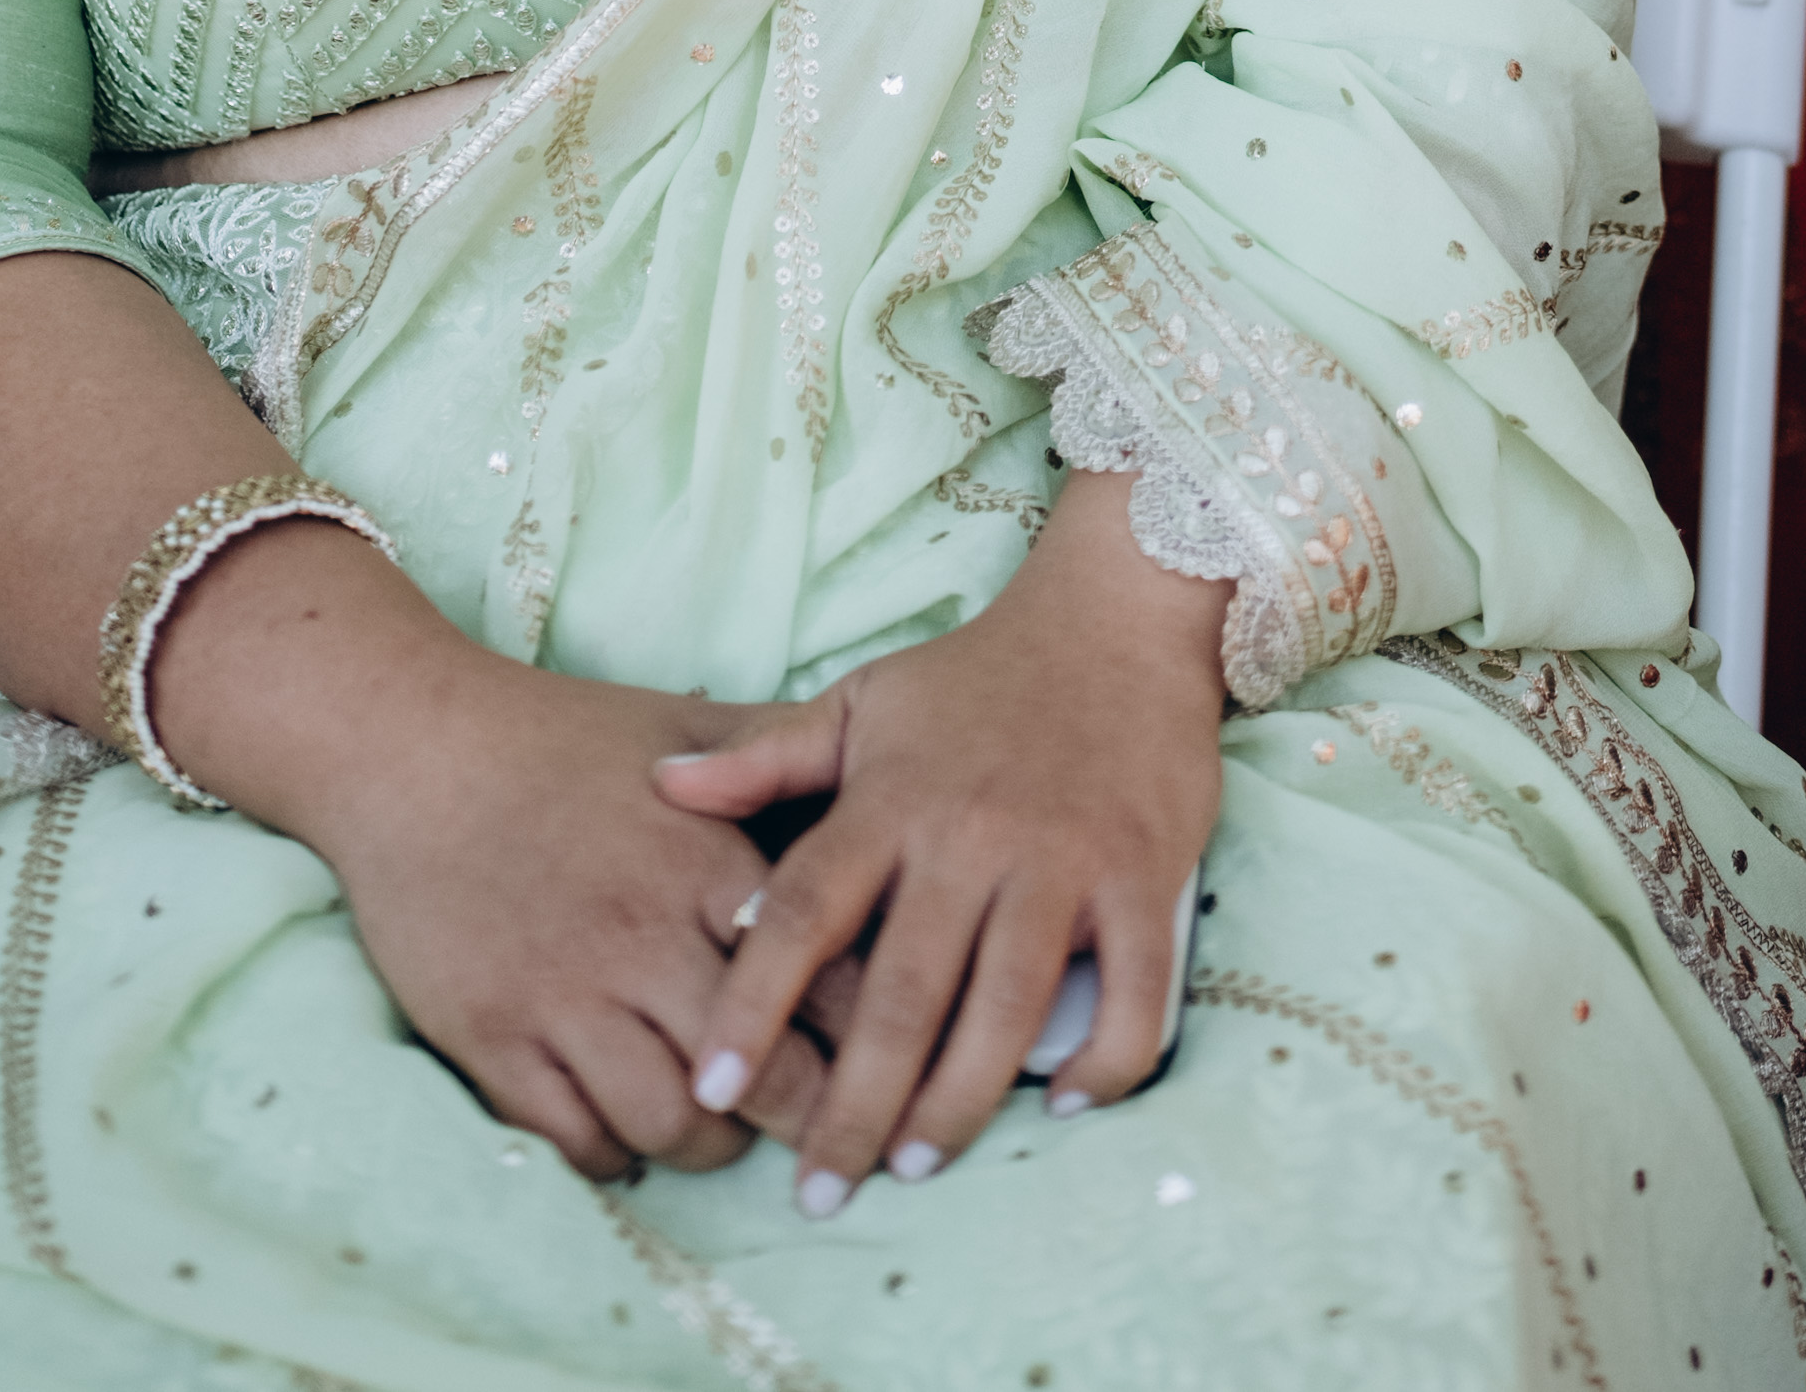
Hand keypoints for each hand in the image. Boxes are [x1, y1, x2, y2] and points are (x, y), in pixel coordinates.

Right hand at [301, 653, 834, 1184]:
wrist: (409, 747)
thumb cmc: (556, 736)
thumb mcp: (679, 728)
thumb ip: (773, 752)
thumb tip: (867, 766)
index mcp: (703, 860)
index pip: (823, 975)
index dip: (868, 1032)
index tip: (885, 1059)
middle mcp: (642, 936)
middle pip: (761, 1074)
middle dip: (804, 1118)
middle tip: (819, 1133)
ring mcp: (562, 994)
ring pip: (671, 1122)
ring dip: (709, 1145)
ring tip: (718, 1129)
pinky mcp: (492, 1037)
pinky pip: (576, 1139)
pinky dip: (615, 1153)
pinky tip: (629, 1127)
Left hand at [653, 465, 1224, 1208]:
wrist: (1118, 618)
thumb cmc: (979, 675)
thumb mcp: (864, 700)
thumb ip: (767, 756)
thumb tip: (662, 789)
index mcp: (892, 796)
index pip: (804, 908)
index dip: (751, 1002)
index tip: (709, 1086)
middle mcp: (971, 834)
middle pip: (899, 990)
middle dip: (854, 1102)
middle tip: (819, 1187)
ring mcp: (1061, 860)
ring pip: (1004, 1008)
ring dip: (958, 1101)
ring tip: (914, 1165)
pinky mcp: (1143, 877)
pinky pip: (1129, 994)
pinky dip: (1103, 1063)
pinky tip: (1064, 1107)